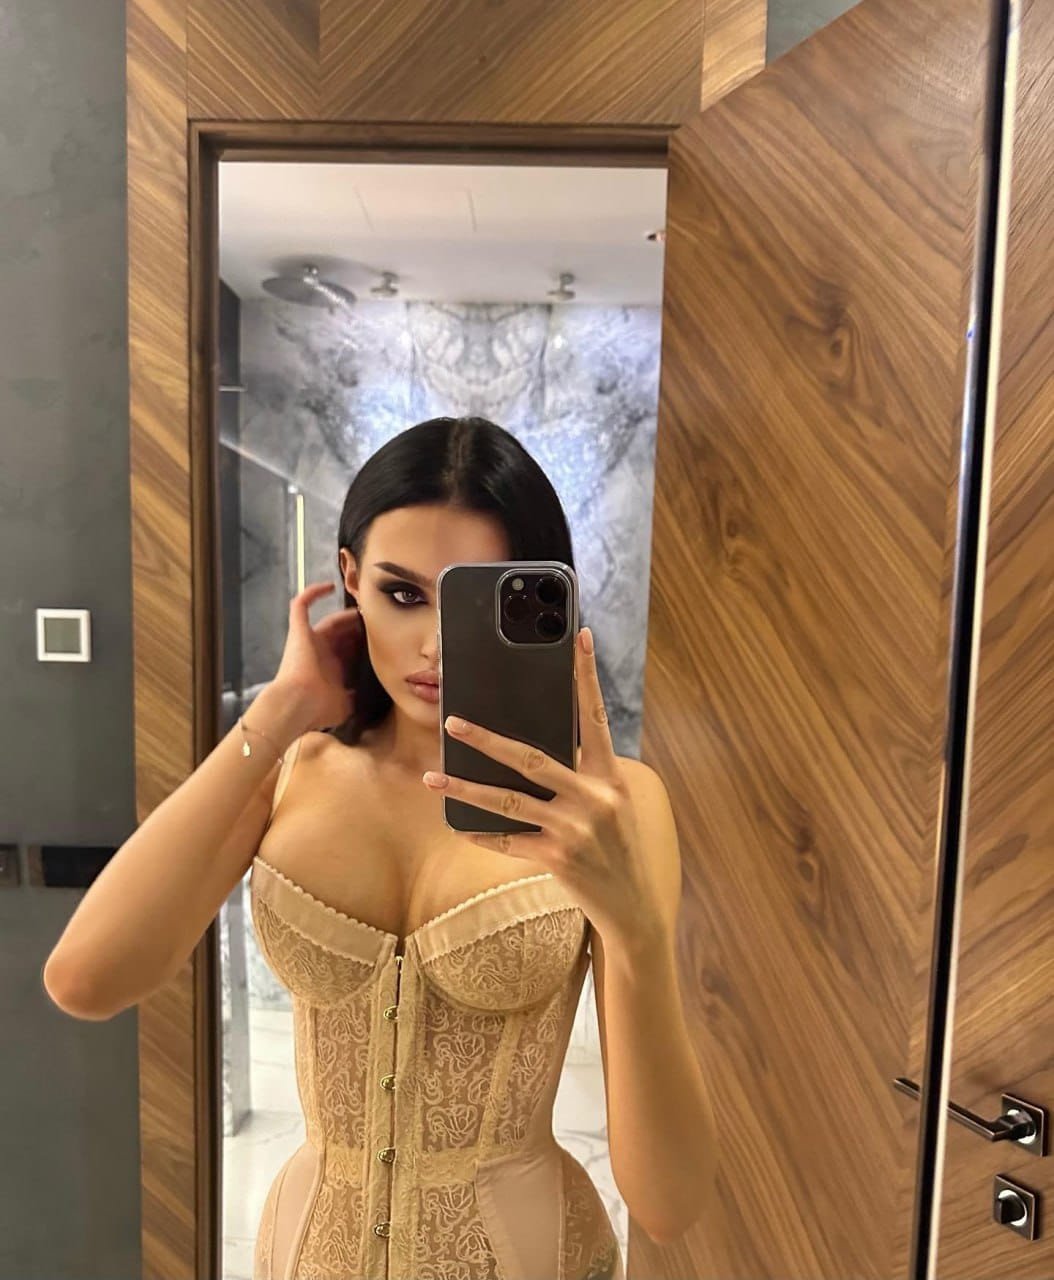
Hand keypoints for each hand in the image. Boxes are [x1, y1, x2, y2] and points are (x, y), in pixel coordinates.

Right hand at [273, 581, 363, 732]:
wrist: (298, 705)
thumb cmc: (319, 708)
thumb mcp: (345, 703)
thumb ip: (356, 695)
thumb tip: (368, 697)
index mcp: (331, 669)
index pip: (349, 651)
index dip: (364, 643)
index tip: (381, 637)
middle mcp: (320, 653)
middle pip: (343, 634)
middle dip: (359, 627)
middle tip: (376, 621)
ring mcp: (309, 640)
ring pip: (329, 620)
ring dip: (346, 614)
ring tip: (364, 607)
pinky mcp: (298, 631)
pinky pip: (301, 606)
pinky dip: (312, 594)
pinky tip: (329, 586)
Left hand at [421, 626, 654, 940]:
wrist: (635, 909)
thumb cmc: (619, 848)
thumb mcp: (612, 805)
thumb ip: (581, 777)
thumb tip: (528, 752)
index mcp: (610, 776)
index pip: (596, 716)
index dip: (587, 675)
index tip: (580, 636)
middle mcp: (594, 798)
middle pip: (531, 759)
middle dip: (487, 740)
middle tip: (452, 722)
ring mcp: (574, 830)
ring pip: (508, 802)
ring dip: (466, 788)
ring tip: (433, 776)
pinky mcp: (557, 860)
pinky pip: (509, 841)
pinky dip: (482, 834)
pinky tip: (457, 824)